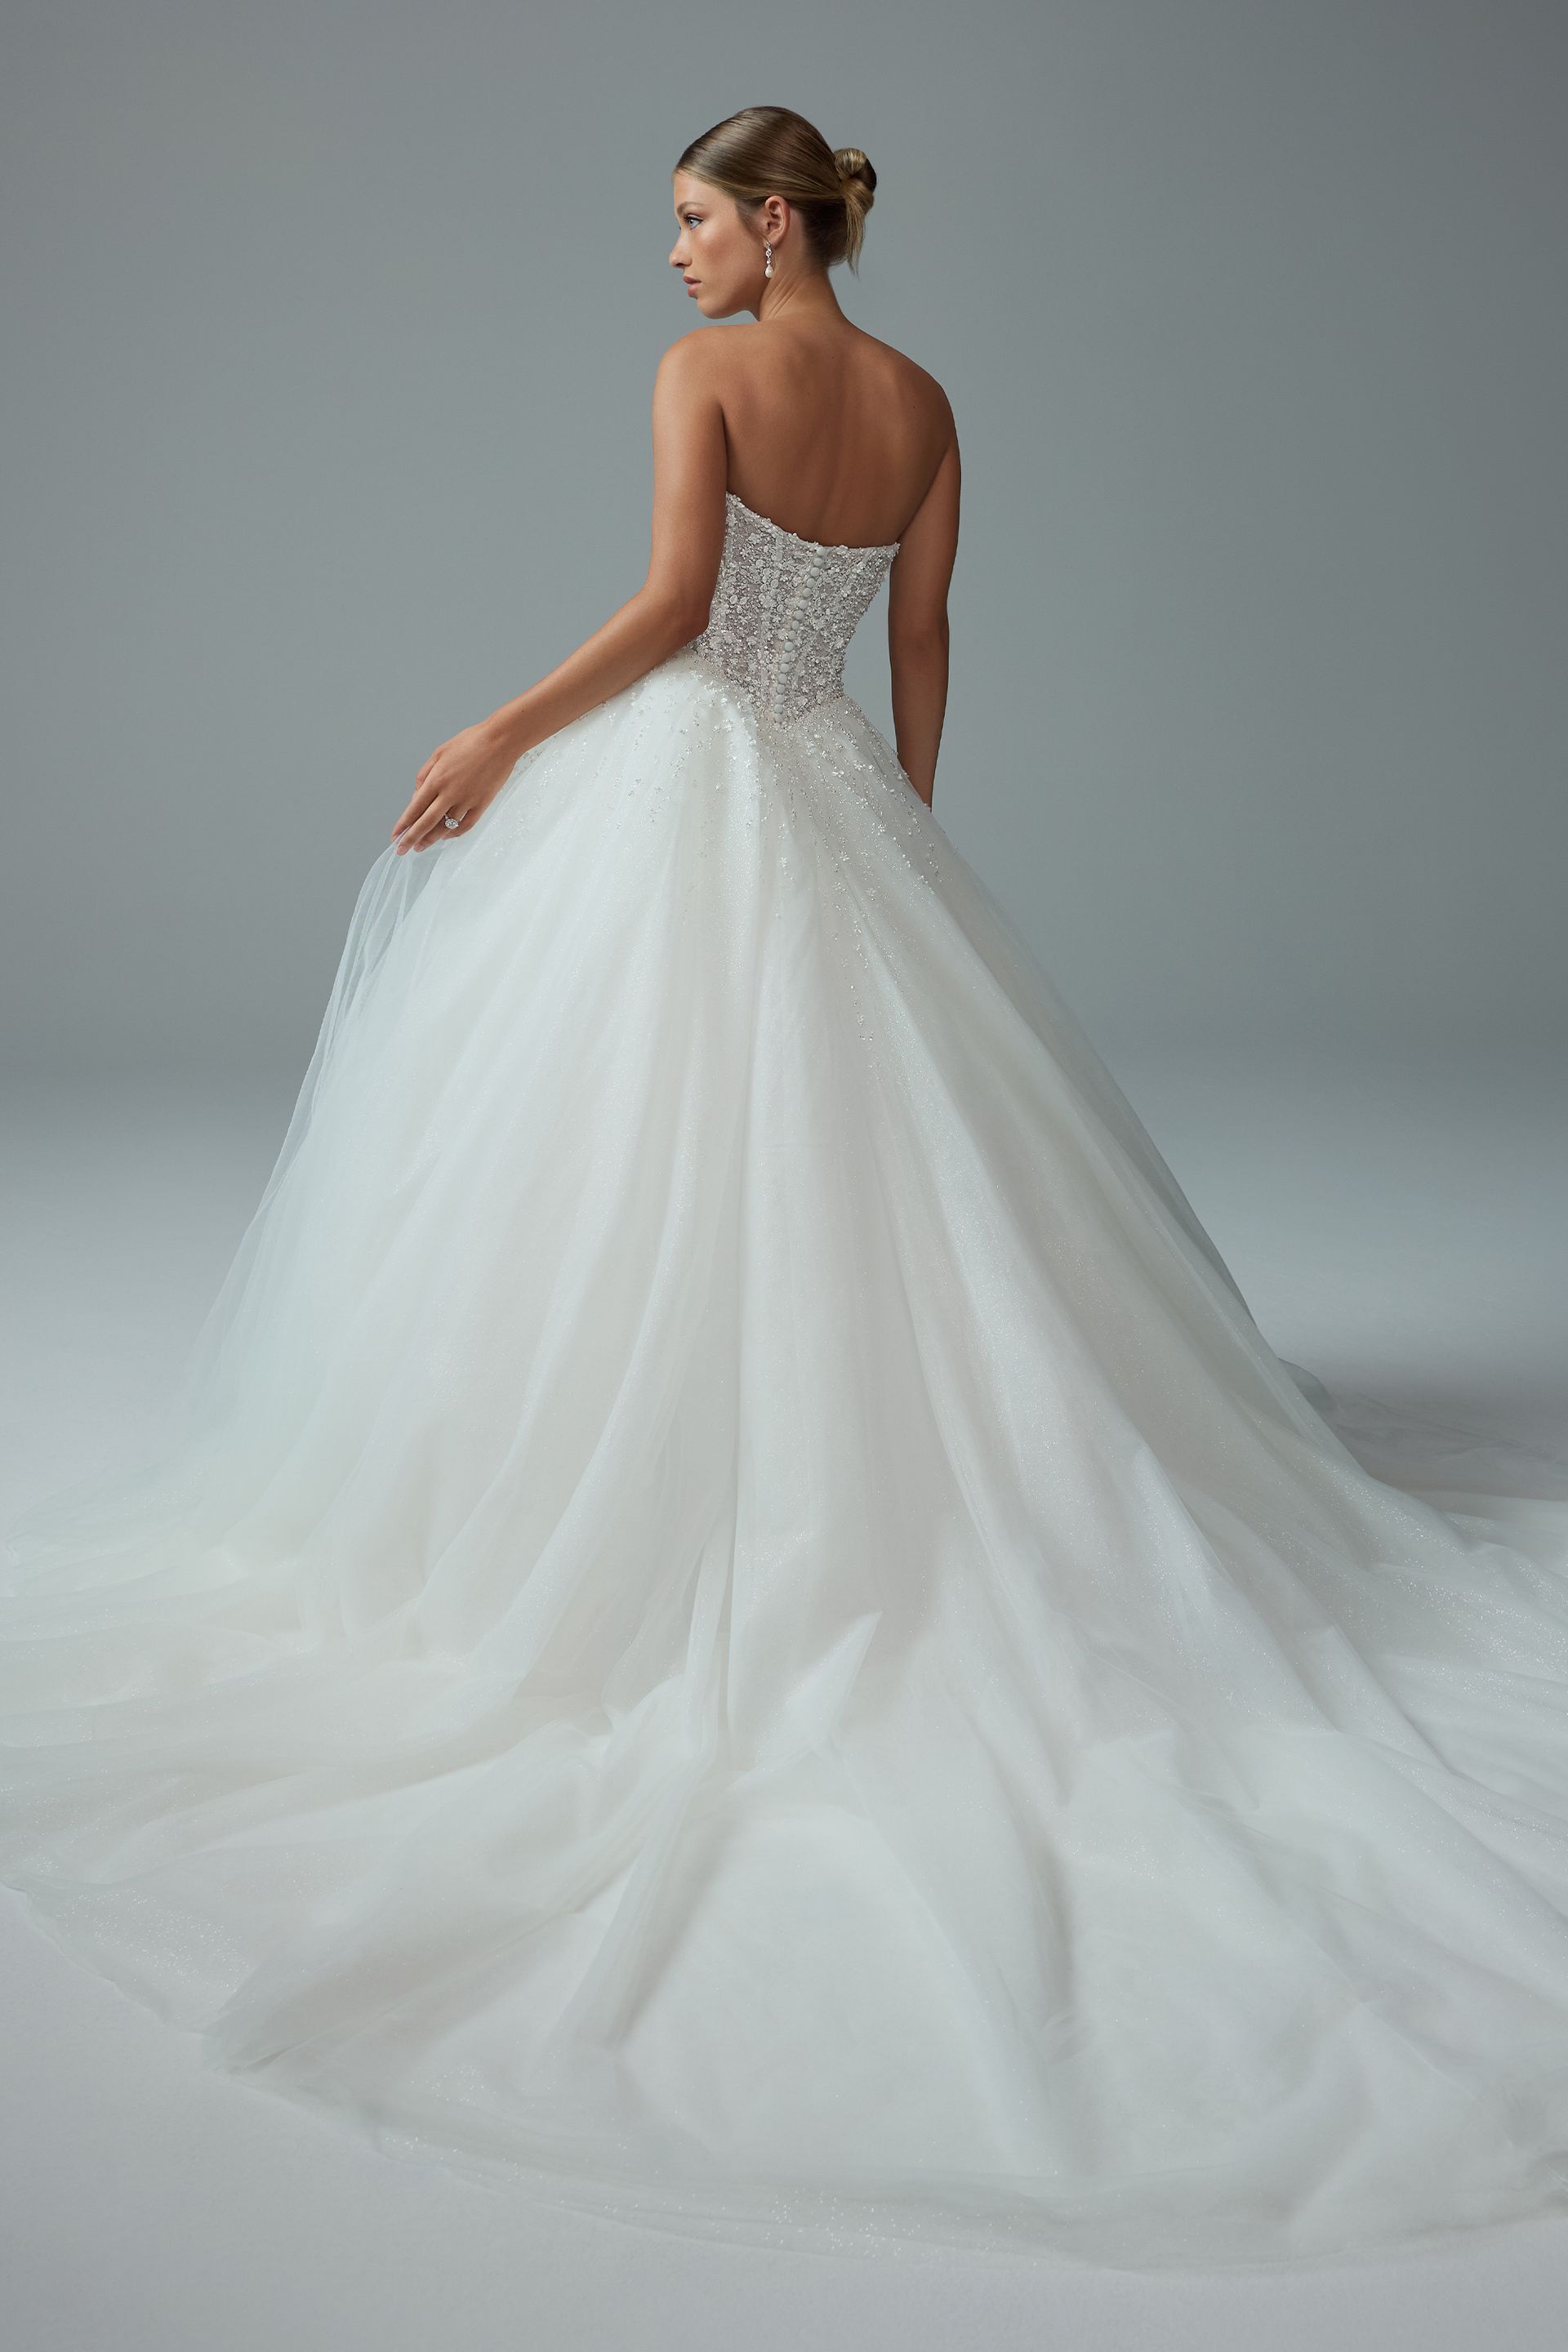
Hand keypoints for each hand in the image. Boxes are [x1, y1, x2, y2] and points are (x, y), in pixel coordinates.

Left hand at [392, 719, 520, 853]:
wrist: (500, 741)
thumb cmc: (469, 742)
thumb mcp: (439, 753)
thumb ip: (424, 775)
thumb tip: (417, 797)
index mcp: (437, 779)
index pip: (415, 808)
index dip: (403, 824)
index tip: (395, 835)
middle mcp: (449, 793)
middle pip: (427, 822)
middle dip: (412, 838)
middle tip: (402, 850)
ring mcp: (467, 801)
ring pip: (445, 827)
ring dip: (431, 839)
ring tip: (421, 847)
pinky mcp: (482, 804)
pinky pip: (465, 825)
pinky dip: (454, 834)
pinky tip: (446, 837)